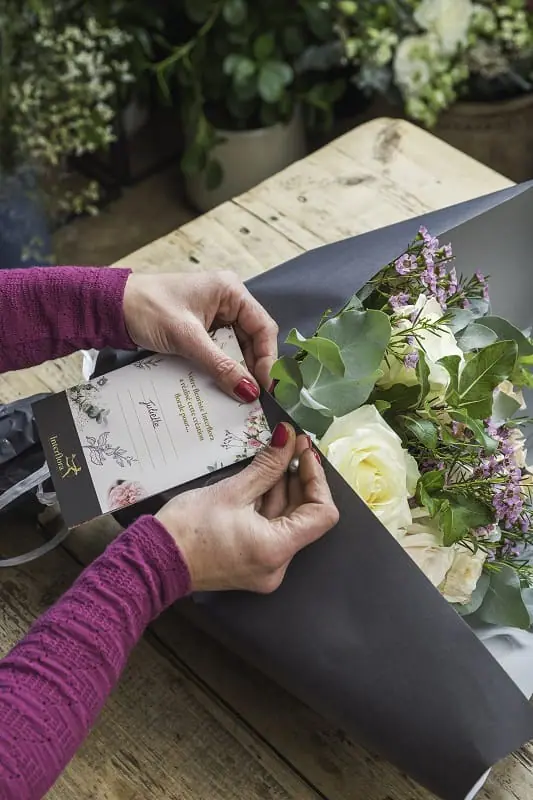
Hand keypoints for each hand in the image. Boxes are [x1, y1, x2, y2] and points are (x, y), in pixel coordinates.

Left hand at [122, 271, 277, 400]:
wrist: (111, 306)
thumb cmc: (147, 308)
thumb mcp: (187, 339)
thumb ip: (220, 365)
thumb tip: (249, 391)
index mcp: (231, 291)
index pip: (263, 327)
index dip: (268, 359)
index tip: (266, 386)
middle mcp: (228, 300)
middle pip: (253, 339)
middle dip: (253, 368)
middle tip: (254, 396)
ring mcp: (215, 315)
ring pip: (237, 347)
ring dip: (237, 370)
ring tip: (240, 396)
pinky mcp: (201, 329)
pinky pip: (221, 350)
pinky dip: (222, 368)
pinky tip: (223, 386)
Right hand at [156, 424, 338, 592]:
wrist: (152, 560)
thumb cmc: (186, 530)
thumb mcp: (231, 491)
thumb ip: (268, 466)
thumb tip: (288, 439)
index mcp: (276, 550)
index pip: (322, 514)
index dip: (317, 479)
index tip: (304, 453)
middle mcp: (276, 565)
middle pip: (304, 516)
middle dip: (299, 478)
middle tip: (291, 445)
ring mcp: (264, 566)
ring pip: (286, 520)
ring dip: (283, 488)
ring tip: (274, 456)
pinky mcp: (251, 561)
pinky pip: (270, 528)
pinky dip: (269, 504)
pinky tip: (260, 478)